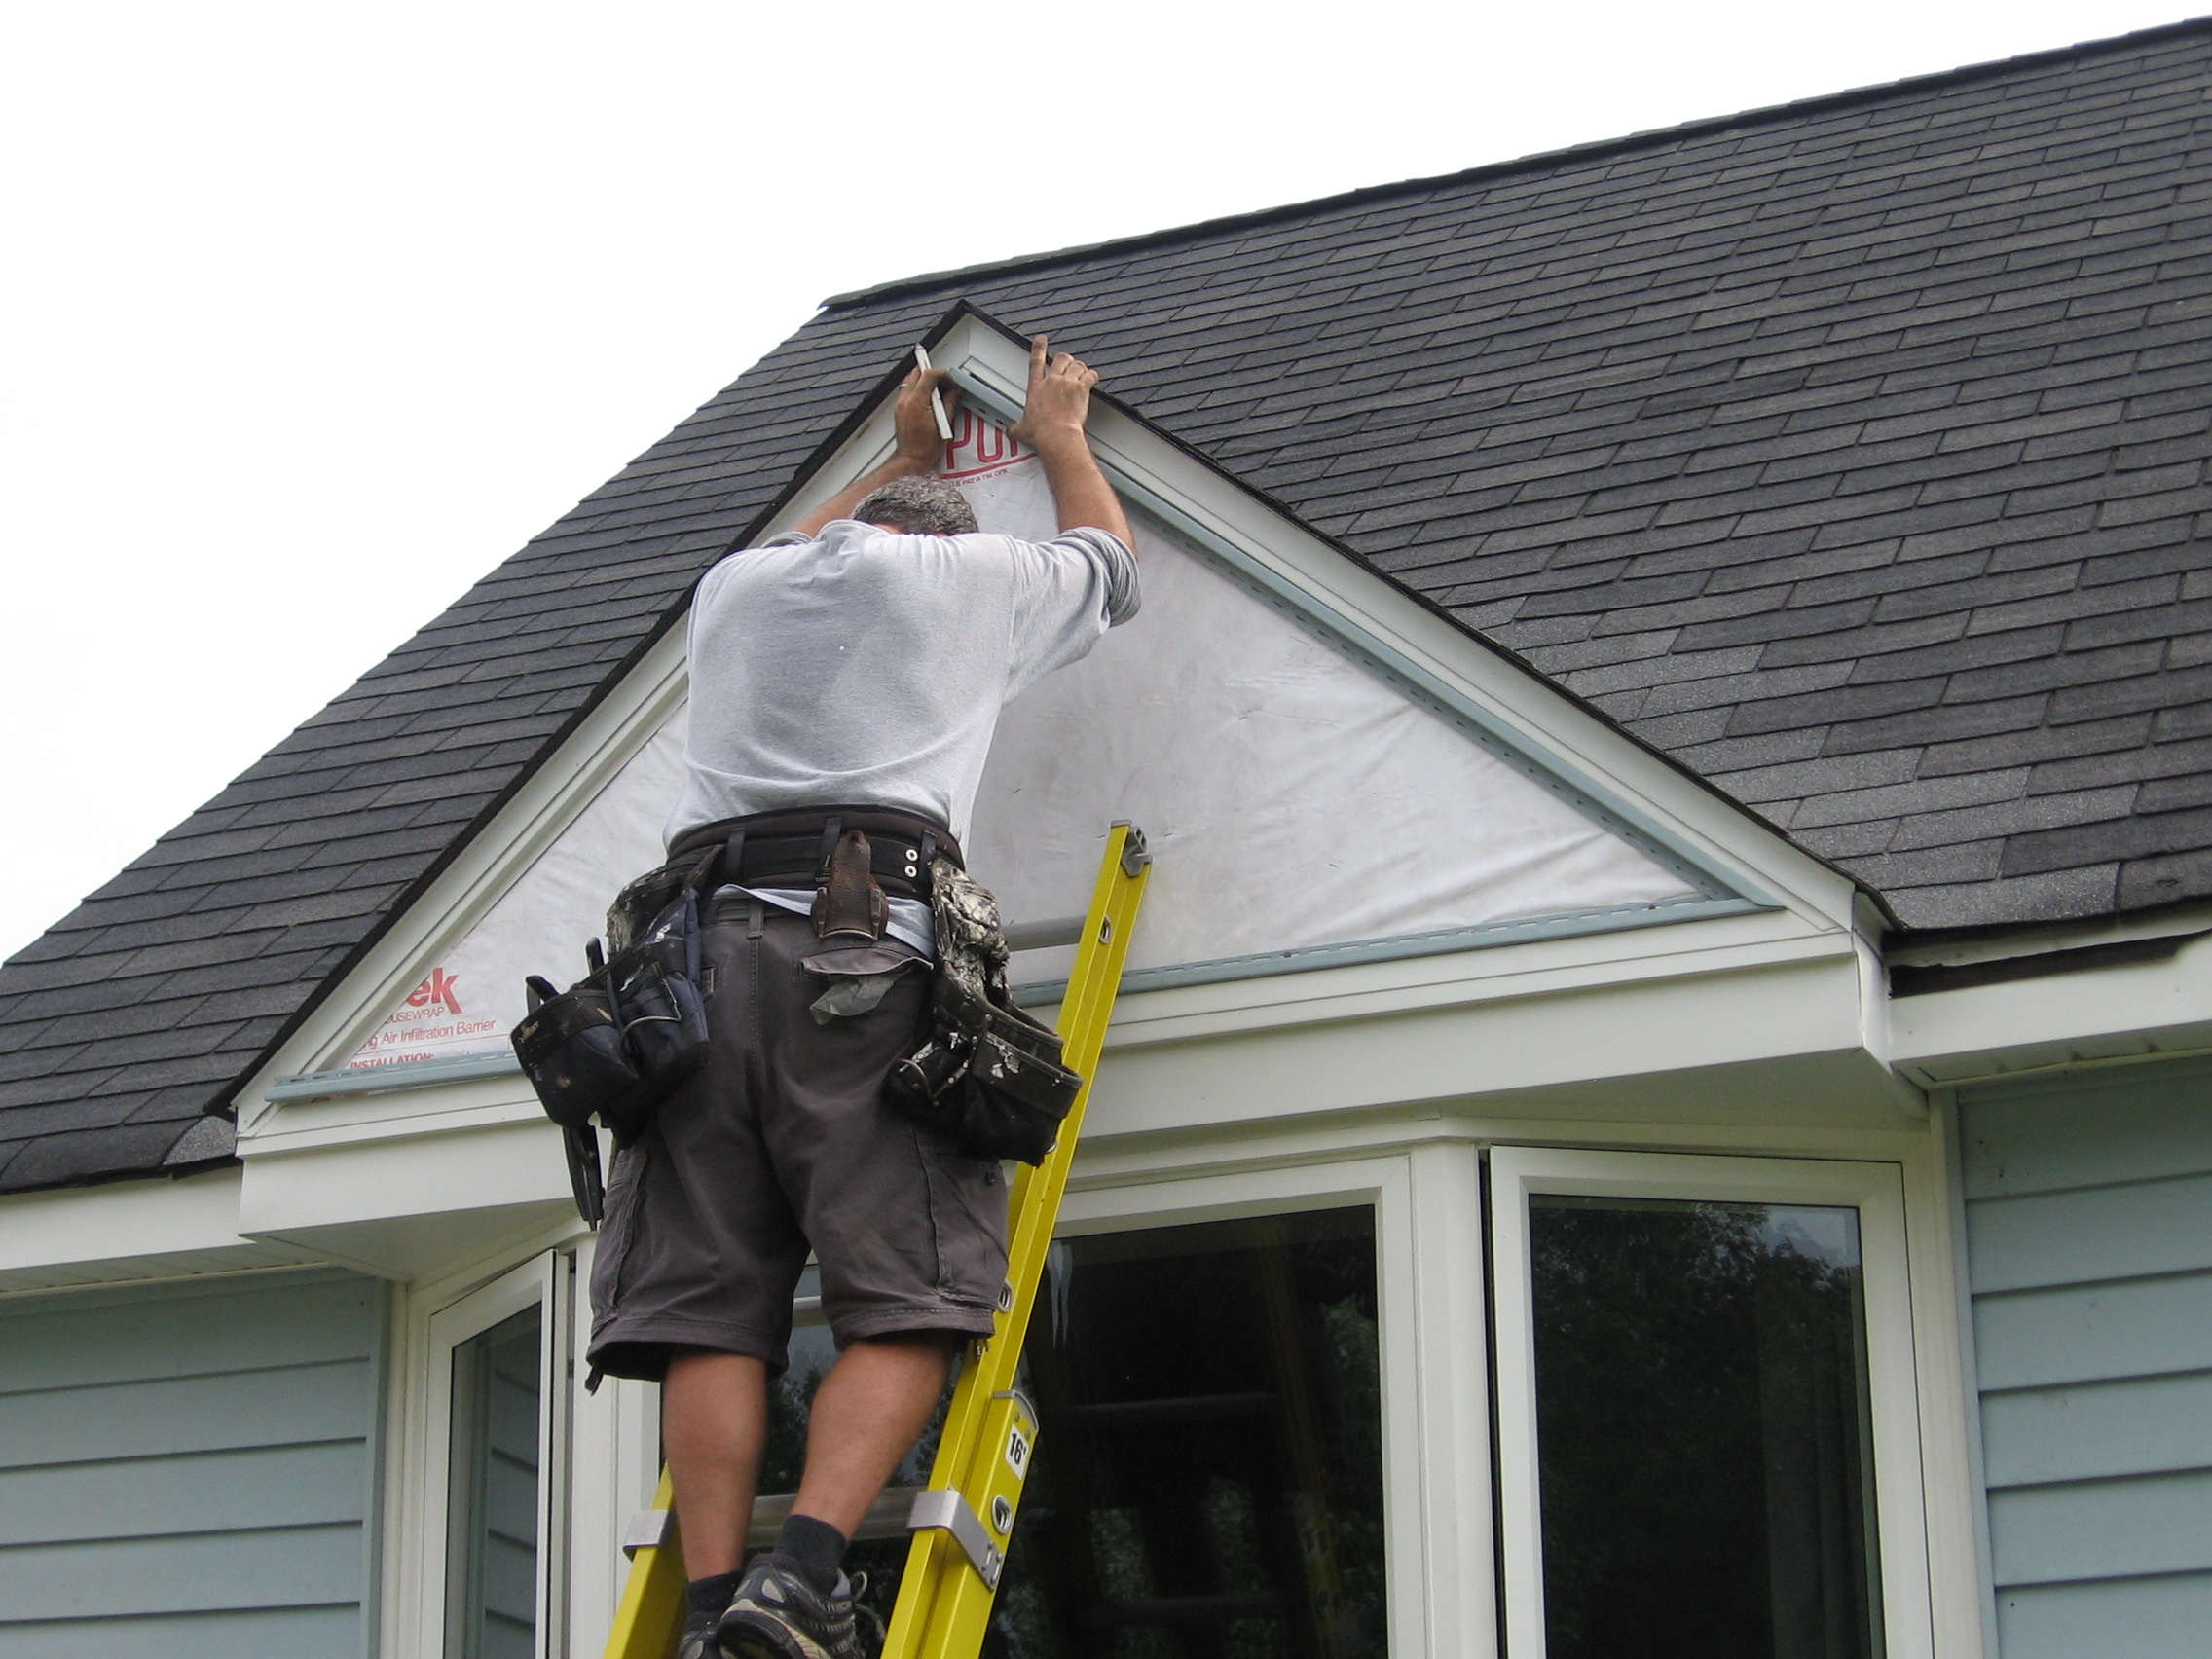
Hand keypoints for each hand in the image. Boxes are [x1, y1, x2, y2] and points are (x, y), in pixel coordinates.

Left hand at [893, 366, 958, 468]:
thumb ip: (950, 403)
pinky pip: (907, 390)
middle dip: (932, 374)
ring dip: (923, 381)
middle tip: (943, 383)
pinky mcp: (898, 409)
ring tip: (936, 393)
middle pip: (917, 373)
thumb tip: (956, 392)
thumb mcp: (944, 424)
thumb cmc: (925, 448)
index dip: (942, 374)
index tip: (950, 381)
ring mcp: (900, 404)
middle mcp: (906, 400)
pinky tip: (927, 400)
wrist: (911, 460)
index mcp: (917, 402)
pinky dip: (917, 390)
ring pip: (910, 380)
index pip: (928, 374)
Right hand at [1008, 335, 1099, 453]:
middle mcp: (1052, 381)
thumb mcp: (1022, 429)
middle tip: (1068, 364)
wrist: (1055, 435)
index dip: (1039, 347)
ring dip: (1080, 368)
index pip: (1036, 361)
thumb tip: (1010, 430)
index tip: (1041, 339)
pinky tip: (1093, 379)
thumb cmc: (1040, 432)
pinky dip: (1093, 376)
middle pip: (1061, 358)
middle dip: (1066, 359)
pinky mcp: (1081, 389)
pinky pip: (1090, 375)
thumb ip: (1015, 427)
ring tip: (1082, 374)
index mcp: (1036, 387)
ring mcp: (1067, 383)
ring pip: (1077, 365)